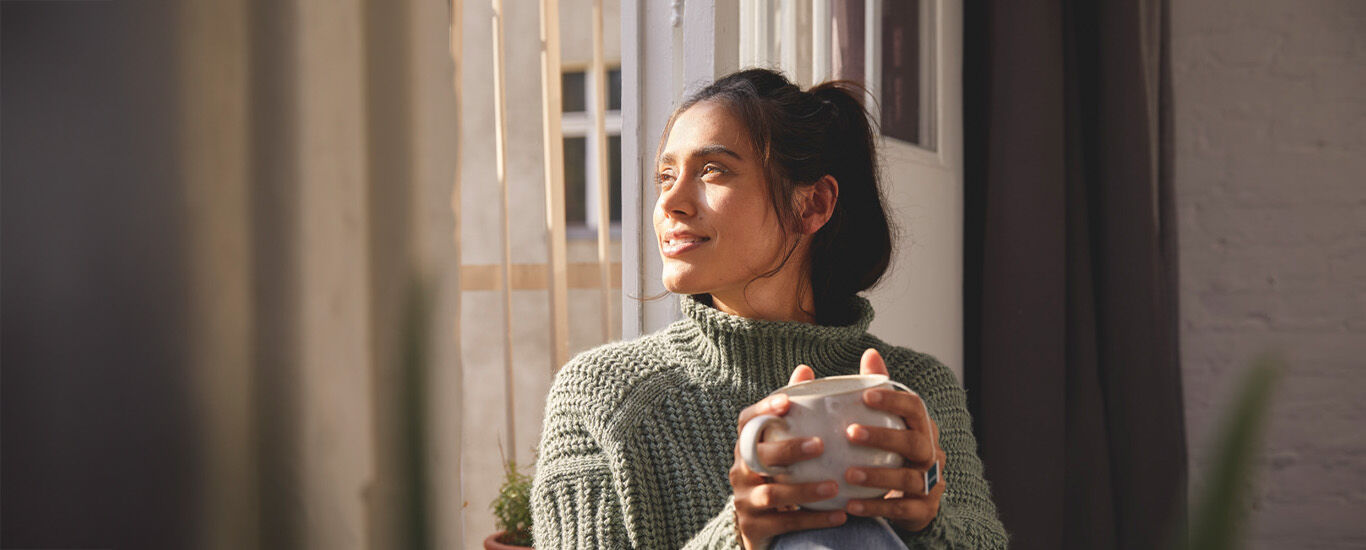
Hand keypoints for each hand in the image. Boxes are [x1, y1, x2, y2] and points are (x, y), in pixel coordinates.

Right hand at [731, 365, 847, 549]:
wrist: (766, 525)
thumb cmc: (783, 473)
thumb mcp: (785, 443)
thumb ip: (797, 409)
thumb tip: (805, 368)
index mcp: (748, 444)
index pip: (746, 421)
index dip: (763, 410)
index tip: (788, 402)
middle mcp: (740, 469)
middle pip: (758, 456)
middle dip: (788, 449)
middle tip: (820, 445)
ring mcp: (745, 500)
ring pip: (771, 494)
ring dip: (804, 489)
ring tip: (834, 486)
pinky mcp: (753, 527)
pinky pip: (783, 524)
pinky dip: (813, 519)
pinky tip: (840, 515)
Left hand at [842, 348, 946, 532]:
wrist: (904, 500)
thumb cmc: (886, 452)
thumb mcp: (881, 421)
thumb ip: (873, 390)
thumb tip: (871, 353)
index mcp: (921, 427)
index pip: (915, 407)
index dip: (893, 399)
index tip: (865, 395)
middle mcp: (931, 453)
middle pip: (916, 441)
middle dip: (884, 436)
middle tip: (850, 432)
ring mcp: (931, 483)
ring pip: (911, 478)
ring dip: (878, 476)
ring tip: (847, 474)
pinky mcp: (924, 510)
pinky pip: (902, 510)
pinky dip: (876, 508)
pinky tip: (849, 506)